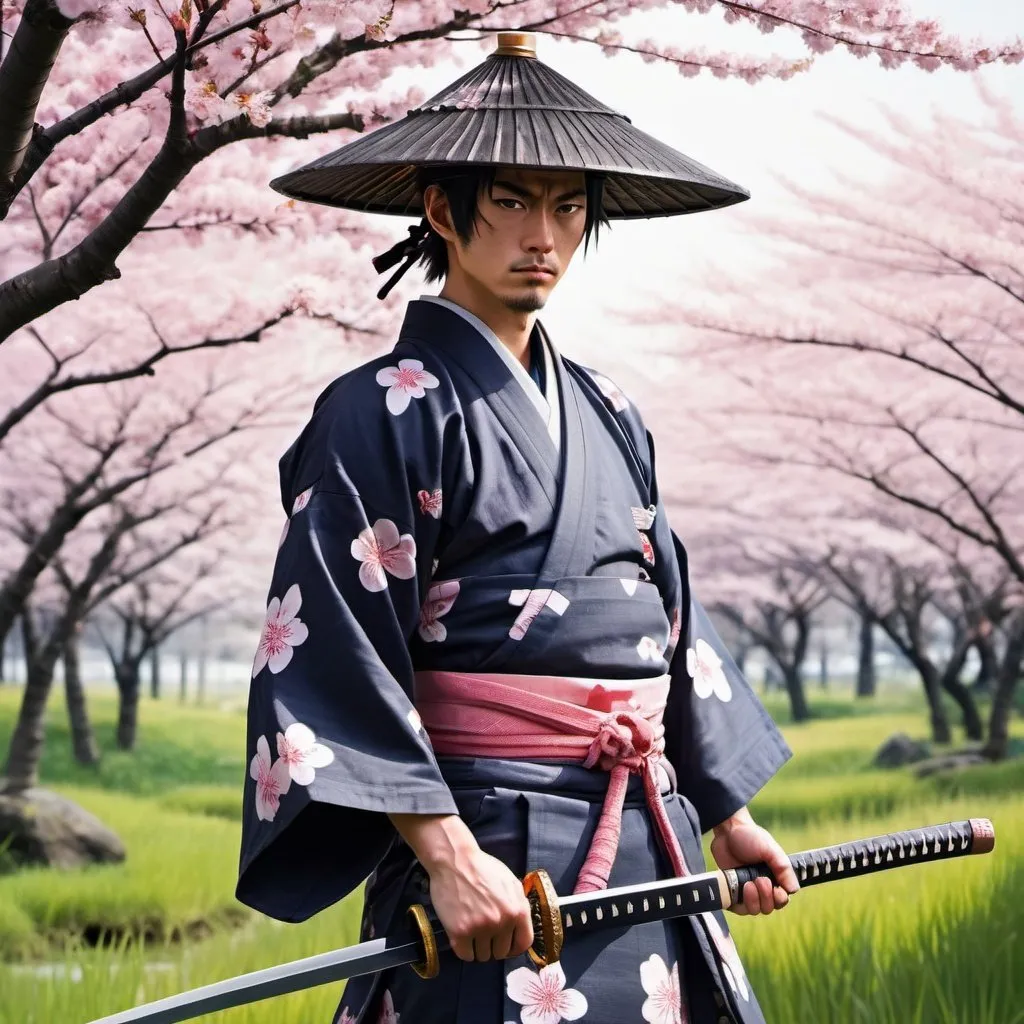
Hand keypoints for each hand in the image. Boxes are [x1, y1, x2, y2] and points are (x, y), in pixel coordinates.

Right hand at [389, 812, 532, 962]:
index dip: (514, 947)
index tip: (506, 945)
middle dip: (493, 945)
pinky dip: (464, 949)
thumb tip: (521, 927)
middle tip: (484, 932)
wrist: (455, 860)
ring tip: (472, 930)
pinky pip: (465, 956)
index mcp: (517, 910)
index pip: (523, 943)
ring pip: (483, 956)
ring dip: (477, 947)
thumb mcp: (510, 882)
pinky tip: (462, 935)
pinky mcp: (459, 933)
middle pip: (501, 952)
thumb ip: (519, 905)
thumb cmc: (483, 868)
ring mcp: (480, 928)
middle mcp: (501, 922)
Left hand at [710, 808, 799, 915]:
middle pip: (768, 908)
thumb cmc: (751, 837)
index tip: (776, 890)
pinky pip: (736, 906)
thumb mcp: (770, 850)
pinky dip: (737, 903)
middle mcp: (761, 886)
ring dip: (752, 901)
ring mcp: (745, 889)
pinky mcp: (731, 889)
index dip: (780, 899)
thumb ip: (783, 869)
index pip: (782, 899)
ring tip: (748, 883)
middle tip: (759, 880)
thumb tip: (794, 889)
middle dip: (765, 898)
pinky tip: (739, 889)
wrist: (727, 829)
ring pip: (753, 909)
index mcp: (774, 877)